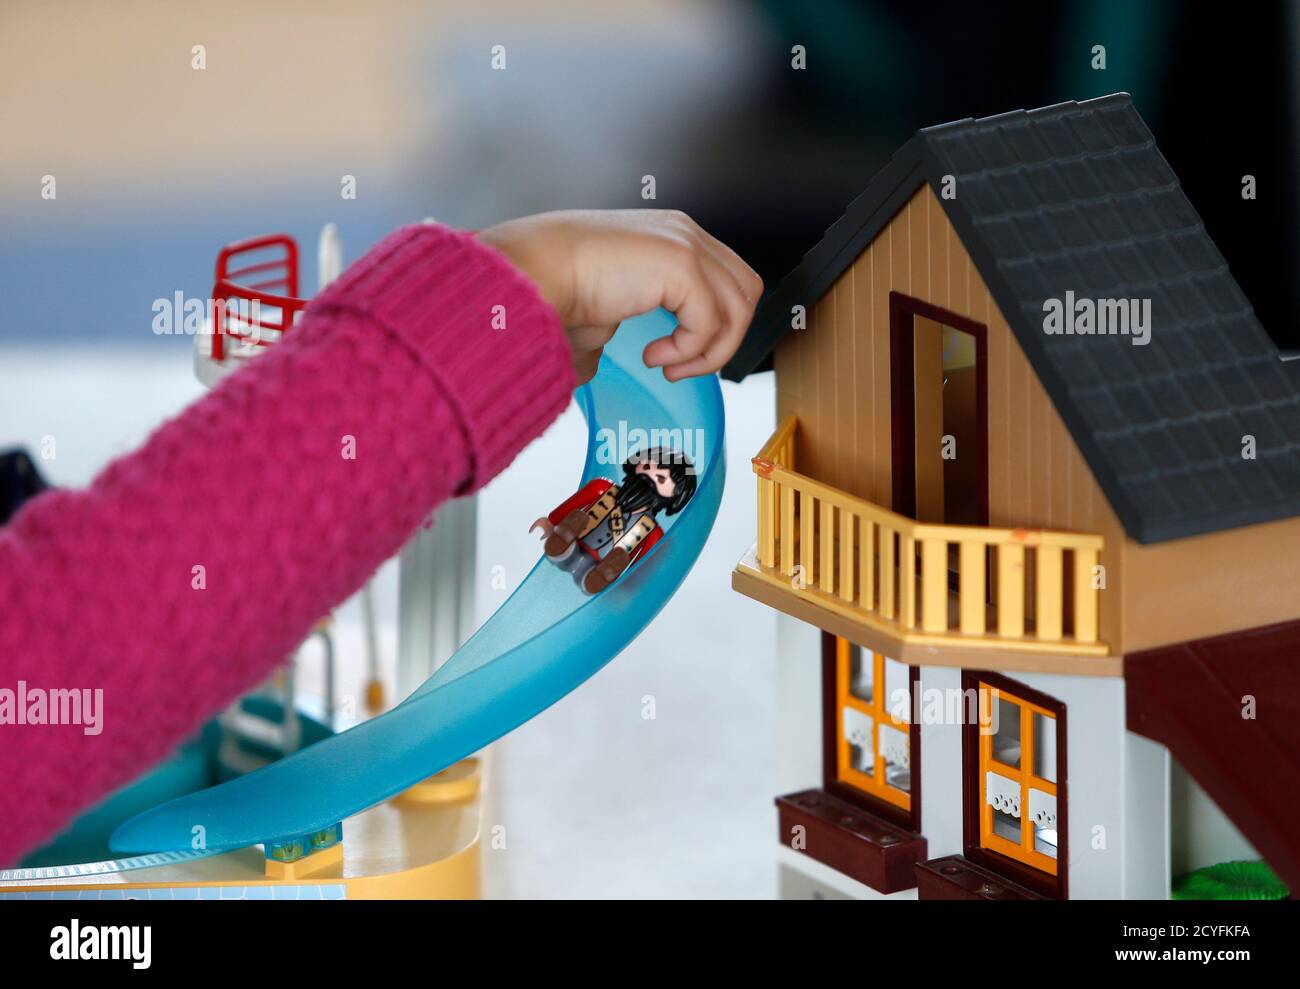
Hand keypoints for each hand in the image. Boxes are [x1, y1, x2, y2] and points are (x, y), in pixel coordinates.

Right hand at [479, 210, 762, 383]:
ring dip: (709, 351)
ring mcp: (686, 245)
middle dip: (723, 339)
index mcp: (669, 238)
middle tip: (681, 366)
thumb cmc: (547, 288)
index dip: (715, 325)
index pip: (726, 280)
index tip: (679, 356)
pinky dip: (688, 351)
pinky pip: (710, 322)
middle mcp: (684, 234)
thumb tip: (594, 365)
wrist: (529, 275)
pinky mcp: (682, 265)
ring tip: (668, 366)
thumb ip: (614, 329)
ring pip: (739, 307)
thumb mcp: (596, 312)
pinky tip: (653, 357)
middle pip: (746, 291)